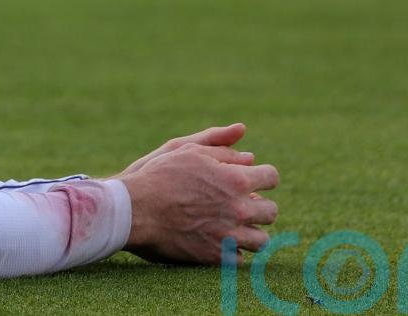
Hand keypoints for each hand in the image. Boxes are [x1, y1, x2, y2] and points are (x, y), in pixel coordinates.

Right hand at [117, 125, 278, 265]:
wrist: (135, 210)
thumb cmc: (159, 175)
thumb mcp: (188, 150)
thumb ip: (221, 147)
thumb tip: (250, 153)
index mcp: (236, 180)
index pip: (271, 177)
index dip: (263, 176)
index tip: (253, 180)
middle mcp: (238, 209)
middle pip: (271, 211)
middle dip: (259, 206)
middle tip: (242, 205)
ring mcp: (228, 235)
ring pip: (261, 240)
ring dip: (251, 232)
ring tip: (235, 227)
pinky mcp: (215, 257)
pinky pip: (240, 259)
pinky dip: (232, 251)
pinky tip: (219, 242)